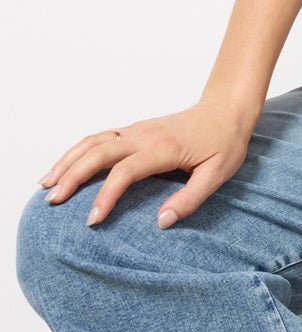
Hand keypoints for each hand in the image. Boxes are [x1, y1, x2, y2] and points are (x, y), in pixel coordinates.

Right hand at [37, 96, 257, 228]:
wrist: (225, 110)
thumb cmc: (224, 142)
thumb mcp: (218, 174)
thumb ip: (190, 198)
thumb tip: (161, 222)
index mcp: (163, 148)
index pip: (124, 172)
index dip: (106, 196)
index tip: (93, 220)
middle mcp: (143, 135)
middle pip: (97, 152)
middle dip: (72, 176)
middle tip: (53, 201)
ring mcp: (136, 129)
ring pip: (92, 141)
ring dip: (67, 161)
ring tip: (46, 184)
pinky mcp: (133, 129)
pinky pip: (98, 138)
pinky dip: (76, 151)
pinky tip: (65, 166)